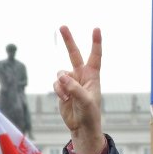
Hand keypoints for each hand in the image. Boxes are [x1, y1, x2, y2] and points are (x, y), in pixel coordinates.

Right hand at [53, 26, 104, 153]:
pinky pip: (56, 84)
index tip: (96, 29)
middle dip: (68, 40)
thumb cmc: (89, 114)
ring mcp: (71, 82)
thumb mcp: (85, 100)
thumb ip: (74, 87)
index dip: (96, 42)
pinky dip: (58, 91)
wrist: (81, 127)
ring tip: (67, 97)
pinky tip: (64, 100)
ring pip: (60, 74)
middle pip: (74, 54)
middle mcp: (81, 75)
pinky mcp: (62, 89)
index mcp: (93, 76)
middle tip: (62, 26)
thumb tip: (61, 76)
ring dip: (61, 85)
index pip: (95, 56)